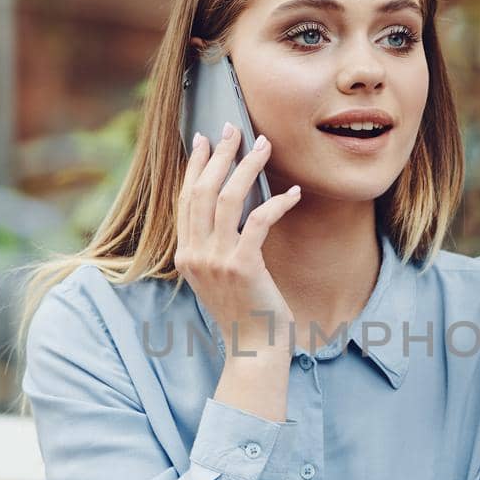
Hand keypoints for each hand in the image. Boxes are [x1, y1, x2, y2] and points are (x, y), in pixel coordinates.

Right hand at [175, 121, 301, 352]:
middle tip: (235, 129)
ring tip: (264, 146)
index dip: (194, 167)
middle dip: (219, 154)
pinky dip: (277, 202)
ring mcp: (216, 261)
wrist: (254, 350)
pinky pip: (258, 221)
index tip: (204, 140)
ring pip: (228, 198)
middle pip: (203, 191)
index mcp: (185, 255)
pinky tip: (293, 193)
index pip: (185, 200)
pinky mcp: (243, 266)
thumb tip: (230, 212)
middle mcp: (194, 254)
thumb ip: (215, 247)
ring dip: (247, 167)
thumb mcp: (219, 277)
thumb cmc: (245, 313)